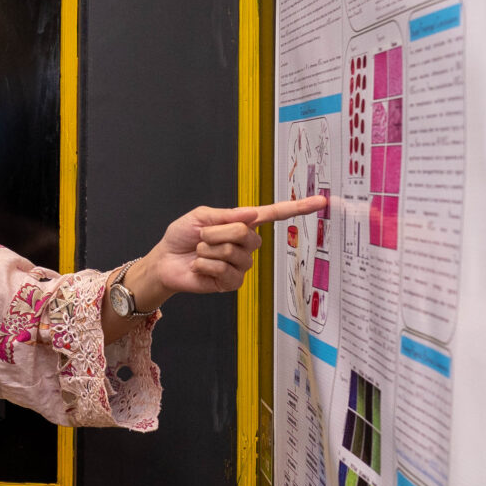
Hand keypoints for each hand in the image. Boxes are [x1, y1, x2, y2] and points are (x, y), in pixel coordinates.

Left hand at [126, 196, 330, 307]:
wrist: (165, 261)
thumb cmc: (182, 236)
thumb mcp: (201, 217)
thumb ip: (227, 215)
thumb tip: (255, 214)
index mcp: (242, 223)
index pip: (274, 215)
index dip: (297, 208)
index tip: (320, 202)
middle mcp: (247, 244)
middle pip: (245, 234)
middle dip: (216, 234)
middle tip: (202, 238)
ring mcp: (242, 265)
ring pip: (232, 252)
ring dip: (208, 250)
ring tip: (200, 253)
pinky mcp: (232, 282)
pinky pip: (224, 270)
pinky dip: (205, 265)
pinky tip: (200, 267)